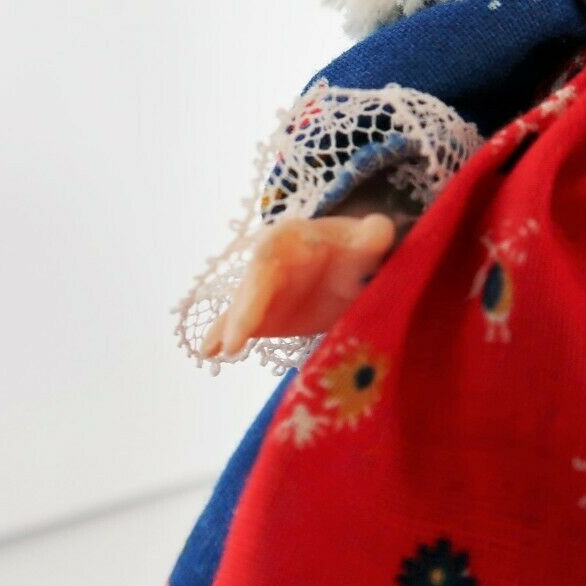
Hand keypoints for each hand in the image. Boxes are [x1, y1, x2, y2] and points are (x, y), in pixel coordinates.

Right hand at [201, 213, 396, 357]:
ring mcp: (263, 291)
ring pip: (241, 308)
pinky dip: (222, 335)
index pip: (270, 260)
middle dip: (242, 313)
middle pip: (251, 287)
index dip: (259, 286)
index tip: (254, 311)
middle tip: (235, 342)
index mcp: (290, 239)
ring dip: (228, 328)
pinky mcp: (262, 314)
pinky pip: (239, 323)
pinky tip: (208, 353)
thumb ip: (371, 235)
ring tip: (211, 351)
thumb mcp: (365, 237)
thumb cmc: (353, 247)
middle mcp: (268, 263)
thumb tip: (378, 232)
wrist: (349, 262)